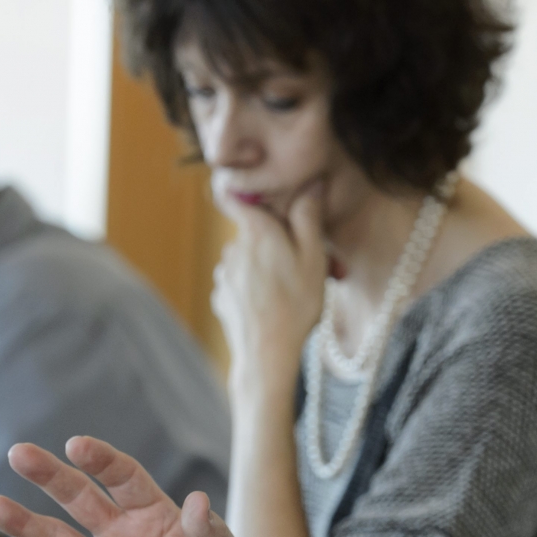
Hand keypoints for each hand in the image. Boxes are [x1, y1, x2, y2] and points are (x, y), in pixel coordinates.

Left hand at [213, 190, 326, 391]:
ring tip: (296, 290)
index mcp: (256, 231)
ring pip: (249, 259)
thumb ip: (309, 217)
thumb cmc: (296, 303)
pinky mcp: (222, 297)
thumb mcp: (314, 257)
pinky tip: (276, 306)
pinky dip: (257, 289)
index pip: (238, 196)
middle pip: (254, 233)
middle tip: (308, 265)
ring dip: (269, 267)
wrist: (267, 353)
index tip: (271, 203)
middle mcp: (233, 247)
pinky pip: (242, 283)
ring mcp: (224, 274)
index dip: (253, 195)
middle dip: (278, 243)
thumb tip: (310, 182)